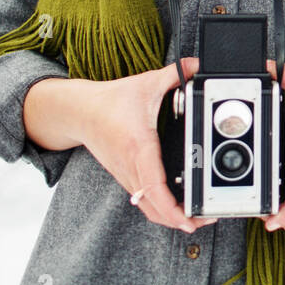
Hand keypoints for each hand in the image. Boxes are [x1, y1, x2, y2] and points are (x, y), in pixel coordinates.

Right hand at [78, 56, 216, 233]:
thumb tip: (198, 64)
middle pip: (152, 207)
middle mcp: (131, 167)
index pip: (154, 184)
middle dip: (179, 220)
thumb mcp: (146, 83)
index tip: (188, 218)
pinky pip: (143, 201)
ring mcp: (126, 176)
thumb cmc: (111, 100)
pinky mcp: (126, 178)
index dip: (171, 206)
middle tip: (206, 220)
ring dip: (170, 219)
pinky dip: (160, 210)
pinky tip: (178, 210)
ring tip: (197, 219)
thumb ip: (175, 74)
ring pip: (147, 208)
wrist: (79, 112)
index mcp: (138, 146)